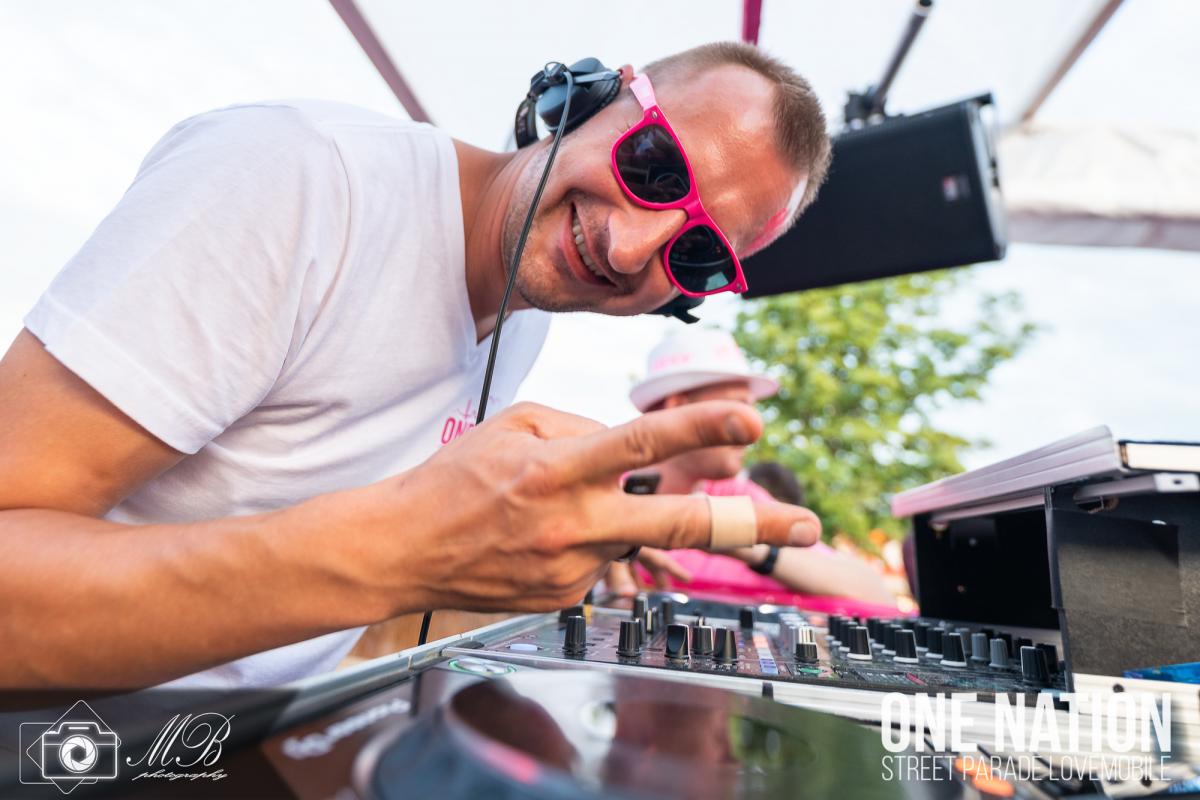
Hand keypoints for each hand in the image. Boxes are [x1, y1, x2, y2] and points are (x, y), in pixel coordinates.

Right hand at [344, 401, 818, 615]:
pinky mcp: (567, 598)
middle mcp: (573, 522)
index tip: (751, 418)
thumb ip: (582, 426)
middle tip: (808, 525)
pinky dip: (590, 541)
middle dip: (750, 523)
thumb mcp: (516, 425)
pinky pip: (603, 560)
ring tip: (559, 514)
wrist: (406, 550)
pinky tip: (540, 537)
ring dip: (625, 522)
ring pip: (634, 536)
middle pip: (677, 522)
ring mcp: (572, 568)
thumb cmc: (458, 479)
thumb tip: (633, 446)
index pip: (640, 441)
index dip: (700, 426)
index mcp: (558, 469)